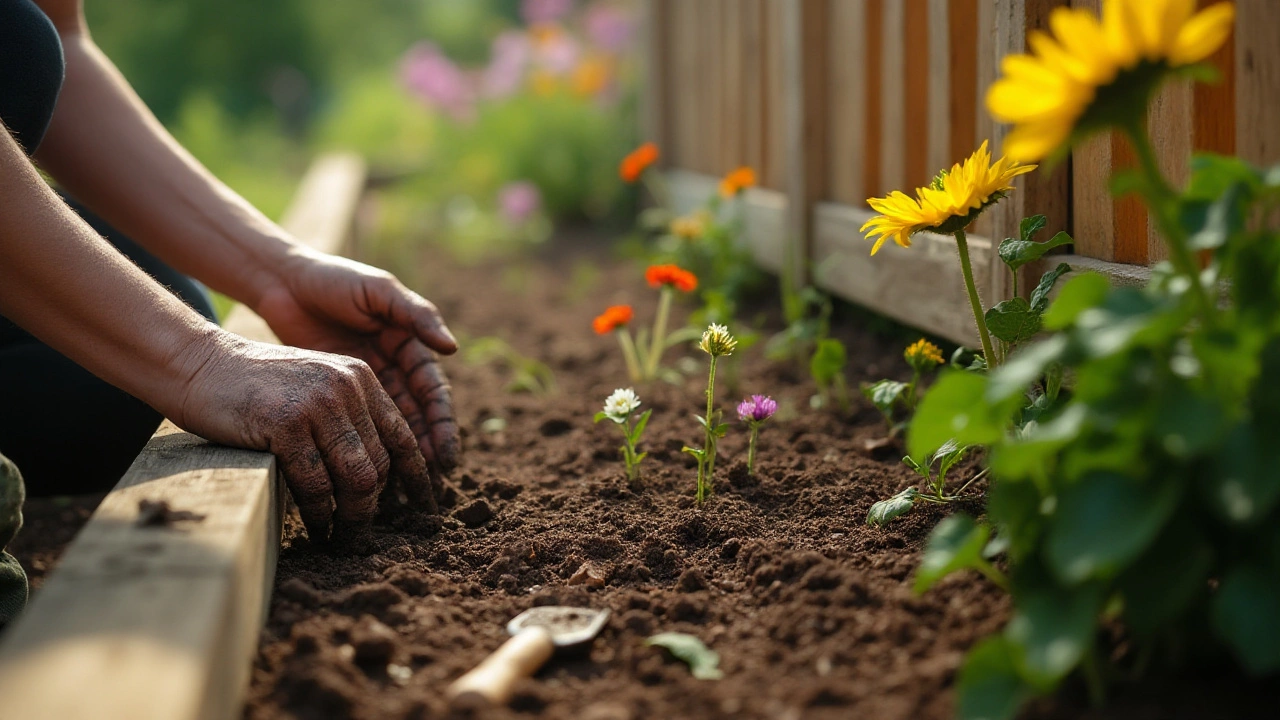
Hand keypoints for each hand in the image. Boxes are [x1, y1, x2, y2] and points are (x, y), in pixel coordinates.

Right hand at [177, 334, 434, 540]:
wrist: (197, 364)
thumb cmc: (253, 386)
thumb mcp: (313, 388)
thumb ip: (345, 419)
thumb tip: (372, 479)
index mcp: (361, 379)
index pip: (403, 436)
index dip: (417, 479)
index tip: (424, 509)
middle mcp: (348, 388)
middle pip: (381, 464)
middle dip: (373, 508)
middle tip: (362, 538)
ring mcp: (319, 404)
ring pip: (356, 478)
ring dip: (351, 519)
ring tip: (342, 542)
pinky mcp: (287, 423)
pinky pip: (316, 484)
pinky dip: (319, 514)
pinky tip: (315, 530)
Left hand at [253, 250, 460, 480]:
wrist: (283, 281)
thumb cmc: (334, 278)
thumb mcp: (379, 290)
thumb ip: (416, 315)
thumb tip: (452, 348)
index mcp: (410, 343)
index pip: (432, 392)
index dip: (441, 424)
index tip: (446, 455)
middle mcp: (393, 366)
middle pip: (416, 415)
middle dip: (425, 449)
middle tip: (430, 483)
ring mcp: (365, 380)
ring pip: (388, 424)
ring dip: (398, 454)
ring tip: (402, 486)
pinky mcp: (338, 391)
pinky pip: (356, 423)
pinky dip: (365, 446)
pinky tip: (368, 470)